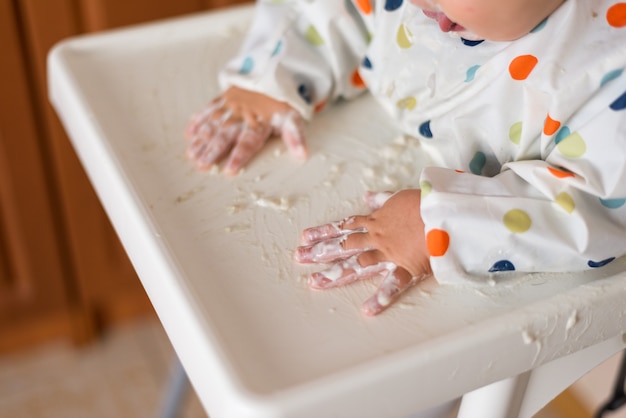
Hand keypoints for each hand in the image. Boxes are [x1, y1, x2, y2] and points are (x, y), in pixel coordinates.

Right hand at [185, 86, 307, 174]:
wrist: (274, 73)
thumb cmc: (283, 103)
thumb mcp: (293, 118)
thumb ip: (296, 137)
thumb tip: (303, 155)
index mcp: (259, 122)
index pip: (248, 142)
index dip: (239, 156)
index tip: (229, 170)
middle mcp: (242, 115)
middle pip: (226, 135)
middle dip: (213, 150)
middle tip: (201, 165)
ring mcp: (230, 106)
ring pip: (214, 124)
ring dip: (202, 140)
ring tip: (191, 156)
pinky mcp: (223, 98)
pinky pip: (208, 109)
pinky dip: (197, 121)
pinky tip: (189, 134)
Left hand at [294, 190, 431, 315]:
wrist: (445, 211)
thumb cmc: (425, 202)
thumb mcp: (400, 197)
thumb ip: (382, 200)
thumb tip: (368, 196)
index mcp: (376, 222)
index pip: (344, 228)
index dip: (323, 233)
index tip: (304, 237)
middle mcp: (376, 239)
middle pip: (342, 246)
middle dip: (319, 252)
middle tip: (298, 258)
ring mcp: (388, 254)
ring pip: (357, 265)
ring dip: (336, 275)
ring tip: (315, 283)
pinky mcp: (406, 267)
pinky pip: (392, 285)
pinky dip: (381, 298)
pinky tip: (366, 311)